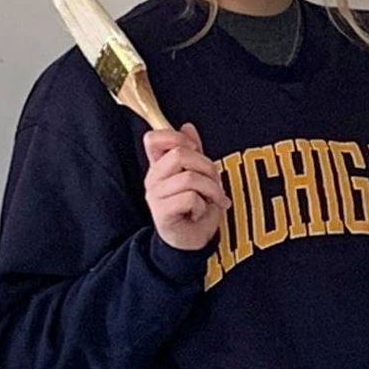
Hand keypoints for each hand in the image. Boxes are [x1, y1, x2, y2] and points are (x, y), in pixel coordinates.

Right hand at [143, 124, 227, 251]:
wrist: (191, 242)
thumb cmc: (195, 208)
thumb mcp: (198, 175)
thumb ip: (193, 151)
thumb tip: (187, 126)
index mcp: (159, 166)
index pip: (154, 138)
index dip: (176, 137)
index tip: (194, 151)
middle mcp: (153, 179)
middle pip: (180, 154)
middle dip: (207, 167)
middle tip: (215, 184)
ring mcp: (155, 196)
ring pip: (189, 177)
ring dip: (210, 189)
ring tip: (213, 200)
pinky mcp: (162, 213)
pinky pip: (190, 198)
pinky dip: (203, 206)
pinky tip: (199, 213)